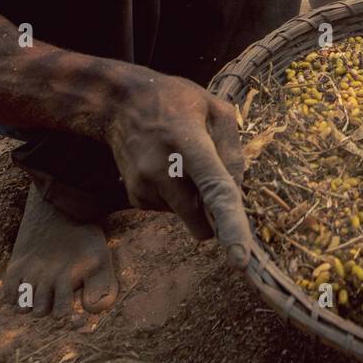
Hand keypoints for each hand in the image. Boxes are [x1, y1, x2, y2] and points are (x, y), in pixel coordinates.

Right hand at [102, 70, 252, 268]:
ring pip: (188, 215)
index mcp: (189, 143)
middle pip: (201, 217)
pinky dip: (177, 197)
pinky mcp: (135, 197)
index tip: (241, 259)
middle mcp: (162, 169)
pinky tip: (167, 168)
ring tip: (182, 160)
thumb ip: (233, 149)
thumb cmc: (177, 102)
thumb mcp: (215, 108)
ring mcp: (144, 186)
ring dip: (194, 199)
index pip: (215, 189)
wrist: (121, 103)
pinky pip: (170, 210)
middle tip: (211, 178)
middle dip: (215, 214)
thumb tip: (237, 192)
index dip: (231, 225)